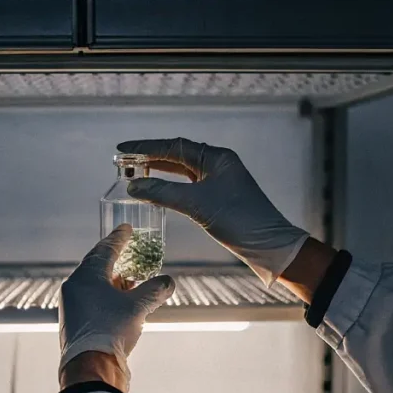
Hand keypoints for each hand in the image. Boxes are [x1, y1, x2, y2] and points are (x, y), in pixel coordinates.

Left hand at [58, 224, 175, 391]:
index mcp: (86, 276)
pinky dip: (108, 297)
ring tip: (131, 281)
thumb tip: (169, 282)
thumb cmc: (111, 330)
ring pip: (95, 285)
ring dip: (114, 281)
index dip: (119, 238)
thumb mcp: (139, 307)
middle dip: (116, 259)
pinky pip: (92, 301)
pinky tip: (121, 304)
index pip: (105, 249)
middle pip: (97, 266)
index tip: (127, 228)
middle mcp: (74, 287)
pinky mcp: (75, 323)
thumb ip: (155, 289)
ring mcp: (72, 306)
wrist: (90, 369)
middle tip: (129, 252)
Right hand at [119, 138, 309, 286]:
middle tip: (122, 163)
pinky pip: (187, 187)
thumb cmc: (240, 220)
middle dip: (149, 158)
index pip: (174, 146)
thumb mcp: (197, 205)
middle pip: (177, 156)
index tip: (122, 150)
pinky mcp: (218, 198)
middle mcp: (218, 165)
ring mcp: (218, 181)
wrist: (269, 246)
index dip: (146, 148)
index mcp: (217, 158)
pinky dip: (169, 188)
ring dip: (158, 173)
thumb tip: (134, 186)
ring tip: (133, 174)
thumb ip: (163, 193)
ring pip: (181, 172)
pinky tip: (155, 192)